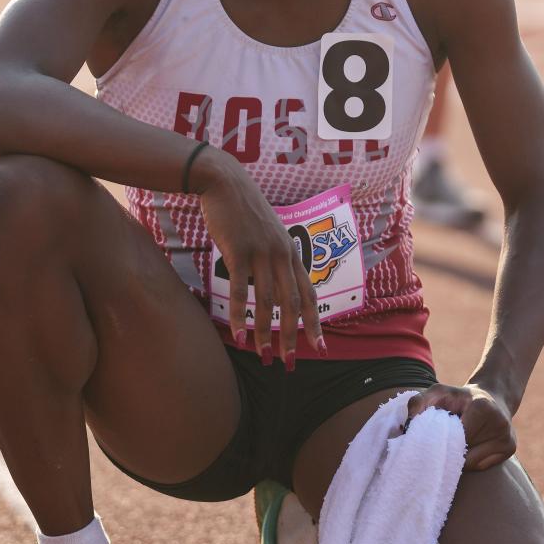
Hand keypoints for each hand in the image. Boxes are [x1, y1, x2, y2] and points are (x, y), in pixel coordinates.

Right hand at [196, 154, 323, 365]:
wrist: (224, 182)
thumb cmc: (243, 210)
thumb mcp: (269, 232)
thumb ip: (275, 256)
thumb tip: (277, 282)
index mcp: (291, 252)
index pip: (309, 293)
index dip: (315, 322)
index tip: (319, 346)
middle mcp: (281, 254)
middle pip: (292, 303)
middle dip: (292, 336)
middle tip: (290, 362)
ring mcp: (261, 252)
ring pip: (267, 301)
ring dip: (265, 332)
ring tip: (263, 355)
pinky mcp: (238, 251)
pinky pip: (239, 291)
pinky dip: (240, 316)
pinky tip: (240, 336)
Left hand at [406, 382, 515, 470]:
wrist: (493, 397)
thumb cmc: (461, 397)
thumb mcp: (439, 392)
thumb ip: (419, 402)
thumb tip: (406, 426)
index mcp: (482, 408)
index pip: (456, 438)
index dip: (440, 441)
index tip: (429, 441)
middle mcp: (499, 424)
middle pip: (464, 452)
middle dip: (448, 451)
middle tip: (439, 445)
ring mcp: (507, 438)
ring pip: (472, 463)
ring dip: (458, 458)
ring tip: (455, 443)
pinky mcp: (510, 449)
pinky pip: (481, 466)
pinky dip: (470, 461)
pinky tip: (469, 447)